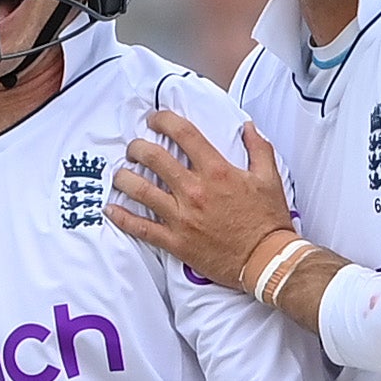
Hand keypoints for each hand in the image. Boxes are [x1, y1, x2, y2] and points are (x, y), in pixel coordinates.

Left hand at [109, 106, 296, 286]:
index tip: (156, 119)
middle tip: (135, 148)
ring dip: (124, 177)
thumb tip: (247, 127)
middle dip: (138, 147)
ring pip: (140, 190)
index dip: (164, 120)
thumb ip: (259, 148)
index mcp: (216, 171)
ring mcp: (181, 217)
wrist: (266, 261)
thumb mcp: (269, 178)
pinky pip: (141, 227)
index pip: (183, 133)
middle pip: (153, 157)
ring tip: (120, 173)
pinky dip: (122, 217)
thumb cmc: (268, 221)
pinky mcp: (175, 241)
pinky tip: (111, 209)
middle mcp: (194, 191)